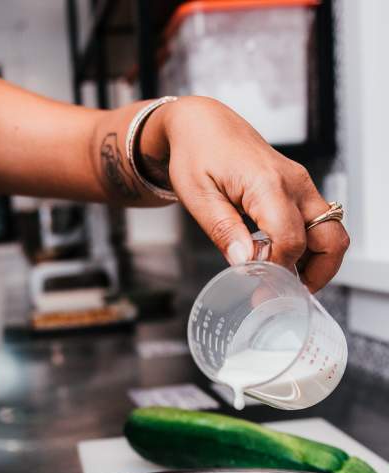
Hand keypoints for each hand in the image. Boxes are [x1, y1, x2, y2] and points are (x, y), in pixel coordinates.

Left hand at [159, 96, 349, 291]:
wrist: (202, 123)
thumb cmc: (196, 152)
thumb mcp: (198, 196)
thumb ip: (224, 230)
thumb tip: (244, 262)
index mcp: (267, 184)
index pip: (291, 239)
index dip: (278, 269)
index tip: (259, 287)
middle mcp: (294, 184)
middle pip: (330, 238)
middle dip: (316, 274)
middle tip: (283, 293)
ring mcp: (300, 186)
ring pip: (331, 232)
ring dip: (315, 263)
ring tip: (282, 281)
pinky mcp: (297, 190)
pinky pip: (318, 223)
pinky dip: (308, 247)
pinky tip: (279, 260)